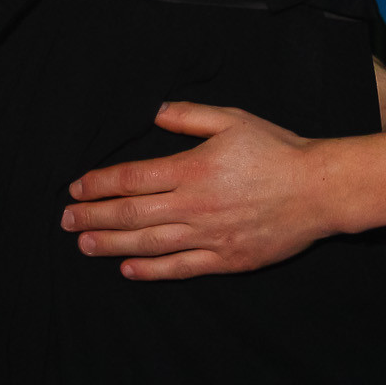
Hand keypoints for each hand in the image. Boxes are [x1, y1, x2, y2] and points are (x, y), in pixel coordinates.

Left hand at [60, 102, 329, 280]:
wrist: (319, 190)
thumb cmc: (276, 150)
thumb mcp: (232, 120)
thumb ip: (189, 117)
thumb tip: (154, 114)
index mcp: (193, 169)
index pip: (133, 178)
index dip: (100, 184)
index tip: (76, 188)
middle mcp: (195, 206)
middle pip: (132, 214)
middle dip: (94, 217)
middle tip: (66, 221)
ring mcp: (210, 236)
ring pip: (150, 244)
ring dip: (112, 245)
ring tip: (84, 245)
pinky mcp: (226, 259)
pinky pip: (181, 268)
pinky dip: (151, 270)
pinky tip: (127, 268)